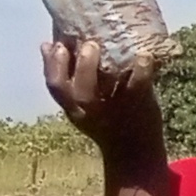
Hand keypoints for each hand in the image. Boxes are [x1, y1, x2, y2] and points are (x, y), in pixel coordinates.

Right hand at [41, 37, 163, 157]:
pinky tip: (144, 56)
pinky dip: (142, 69)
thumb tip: (50, 45)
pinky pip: (138, 86)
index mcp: (73, 107)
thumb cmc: (106, 120)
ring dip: (96, 66)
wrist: (135, 152)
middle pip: (75, 88)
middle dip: (79, 65)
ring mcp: (113, 109)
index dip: (52, 64)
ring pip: (99, 89)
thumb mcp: (81, 105)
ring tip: (101, 44)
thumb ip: (69, 79)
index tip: (56, 44)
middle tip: (88, 44)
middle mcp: (88, 110)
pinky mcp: (138, 106)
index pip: (55, 85)